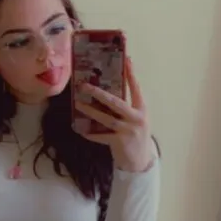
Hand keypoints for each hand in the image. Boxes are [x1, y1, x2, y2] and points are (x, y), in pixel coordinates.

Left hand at [76, 56, 155, 171]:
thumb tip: (108, 92)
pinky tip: (80, 129)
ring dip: (90, 111)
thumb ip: (127, 107)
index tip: (127, 60)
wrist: (140, 161)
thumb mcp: (137, 119)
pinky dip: (90, 133)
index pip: (136, 88)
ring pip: (106, 118)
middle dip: (99, 93)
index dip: (131, 74)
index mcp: (142, 109)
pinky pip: (100, 135)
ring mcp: (128, 131)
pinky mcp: (119, 142)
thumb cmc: (136, 136)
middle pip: (116, 102)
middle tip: (85, 85)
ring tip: (78, 104)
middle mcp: (136, 118)